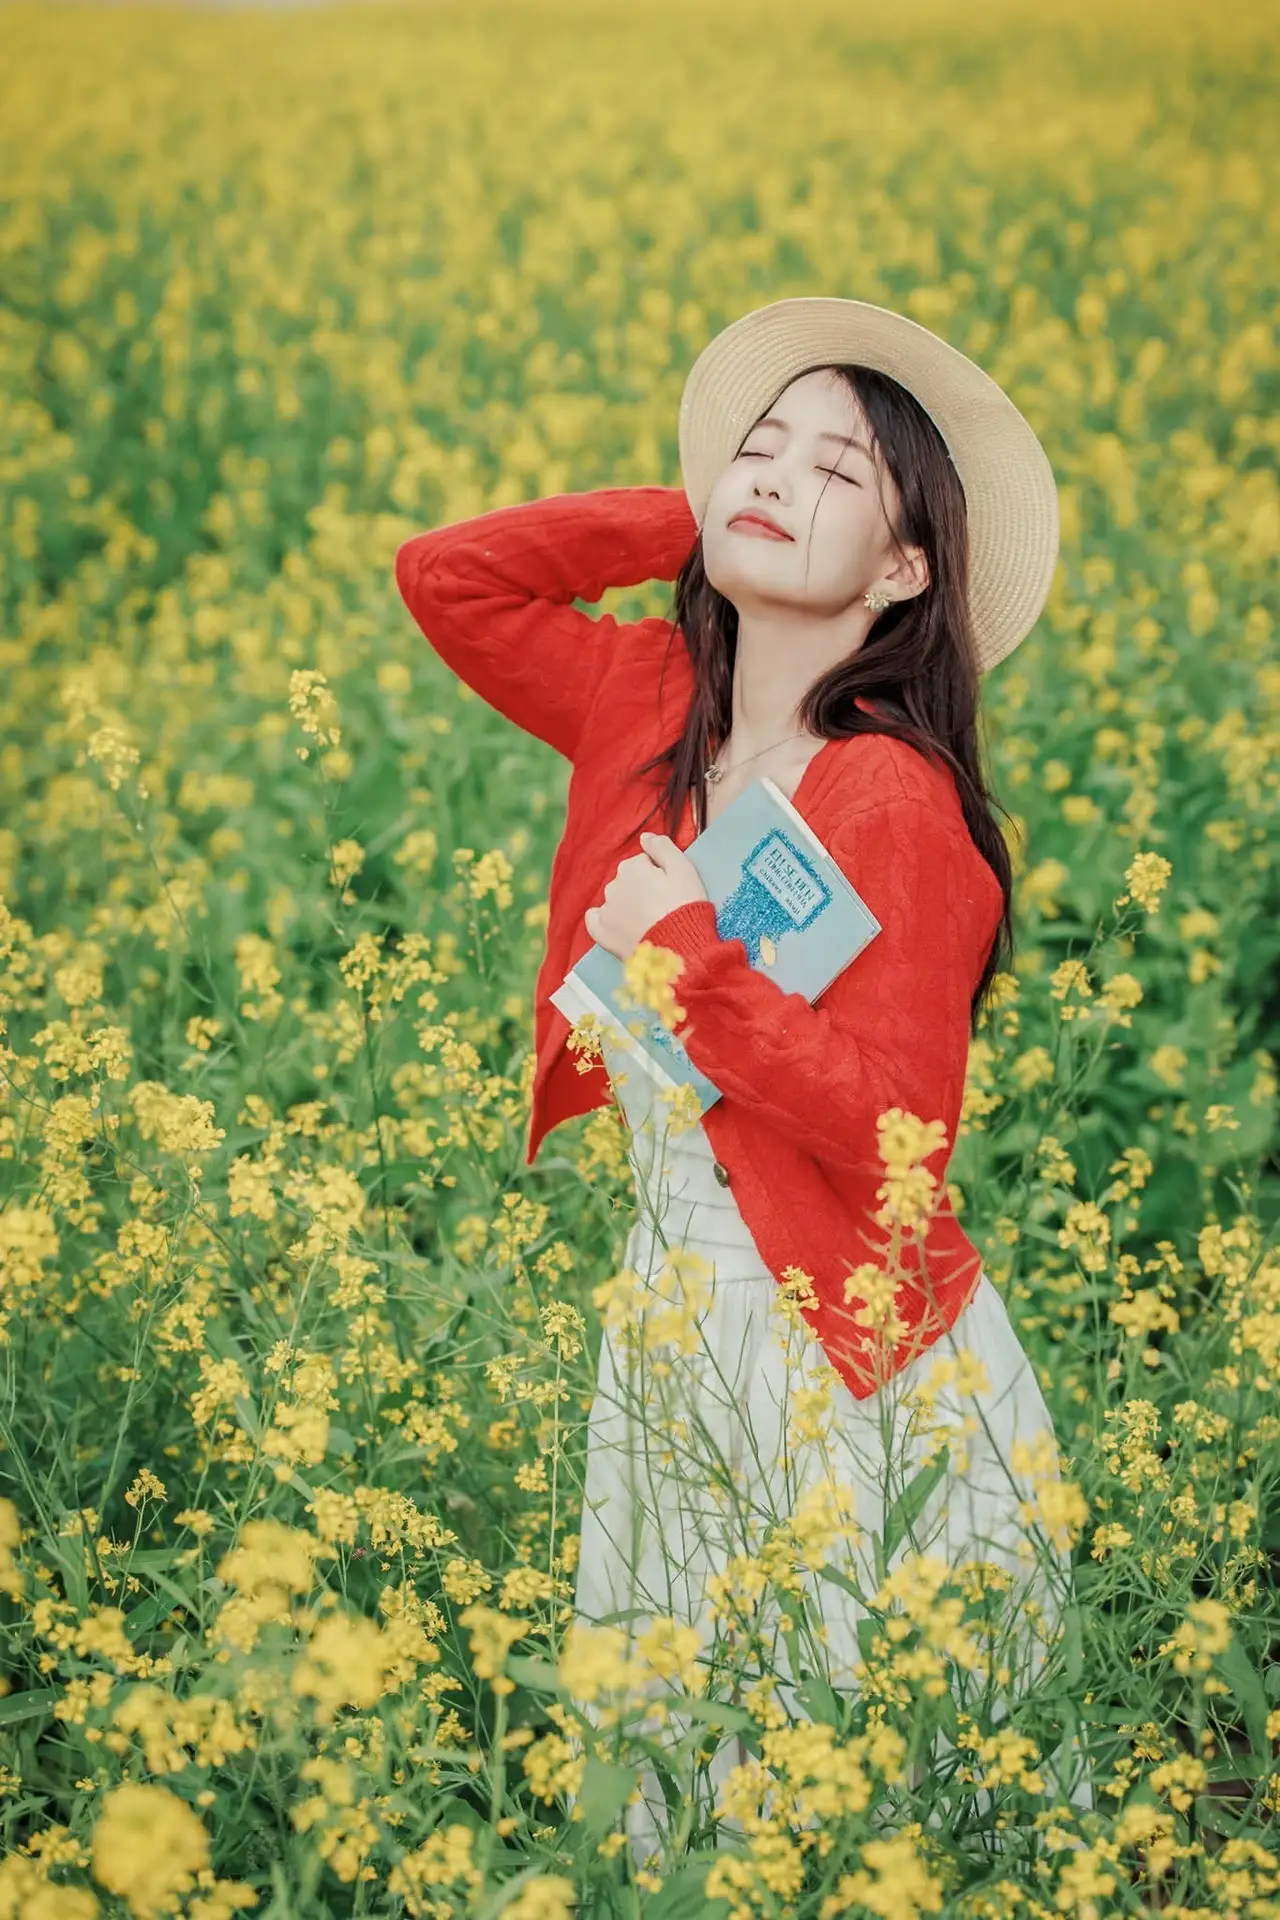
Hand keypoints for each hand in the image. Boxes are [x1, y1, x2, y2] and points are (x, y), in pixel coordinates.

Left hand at [584, 832, 708, 962]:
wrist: (679, 949)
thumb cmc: (685, 907)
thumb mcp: (684, 869)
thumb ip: (663, 847)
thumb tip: (645, 836)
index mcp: (631, 867)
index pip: (644, 863)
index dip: (660, 876)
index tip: (671, 890)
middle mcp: (613, 885)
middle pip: (628, 881)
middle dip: (642, 890)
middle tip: (662, 907)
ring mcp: (606, 910)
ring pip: (615, 900)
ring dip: (627, 905)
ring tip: (649, 921)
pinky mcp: (602, 934)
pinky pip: (595, 921)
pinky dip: (604, 920)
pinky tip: (620, 926)